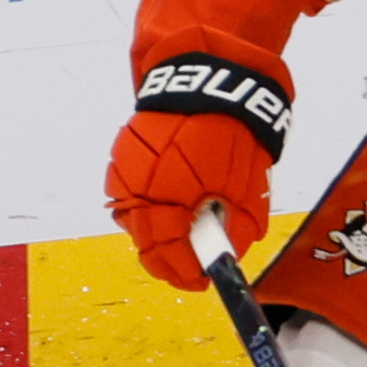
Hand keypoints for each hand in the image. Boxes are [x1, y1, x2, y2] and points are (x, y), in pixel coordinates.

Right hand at [106, 110, 270, 289]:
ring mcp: (125, 172)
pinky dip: (147, 211)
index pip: (171, 253)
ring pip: (133, 223)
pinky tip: (168, 210)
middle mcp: (139, 189)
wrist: (209, 86)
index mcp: (170, 199)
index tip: (201, 281)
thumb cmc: (231, 136)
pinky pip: (128, 197)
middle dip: (170, 263)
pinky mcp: (120, 158)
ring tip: (181, 241)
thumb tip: (225, 259)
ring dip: (156, 238)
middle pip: (146, 245)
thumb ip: (235, 231)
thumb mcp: (246, 189)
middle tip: (191, 270)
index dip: (187, 273)